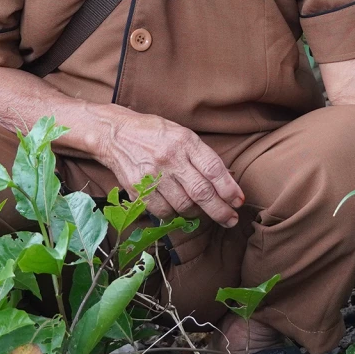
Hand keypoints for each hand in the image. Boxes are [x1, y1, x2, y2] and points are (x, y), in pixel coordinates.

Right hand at [99, 111, 244, 225]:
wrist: (116, 134)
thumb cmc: (155, 134)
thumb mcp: (182, 135)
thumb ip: (202, 157)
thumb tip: (227, 182)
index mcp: (184, 141)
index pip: (213, 169)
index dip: (229, 189)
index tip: (238, 201)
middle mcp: (169, 158)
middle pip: (201, 192)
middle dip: (220, 210)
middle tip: (231, 219)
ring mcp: (152, 175)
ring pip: (183, 206)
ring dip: (197, 213)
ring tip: (201, 211)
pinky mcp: (138, 190)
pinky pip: (163, 212)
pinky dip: (174, 215)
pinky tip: (177, 209)